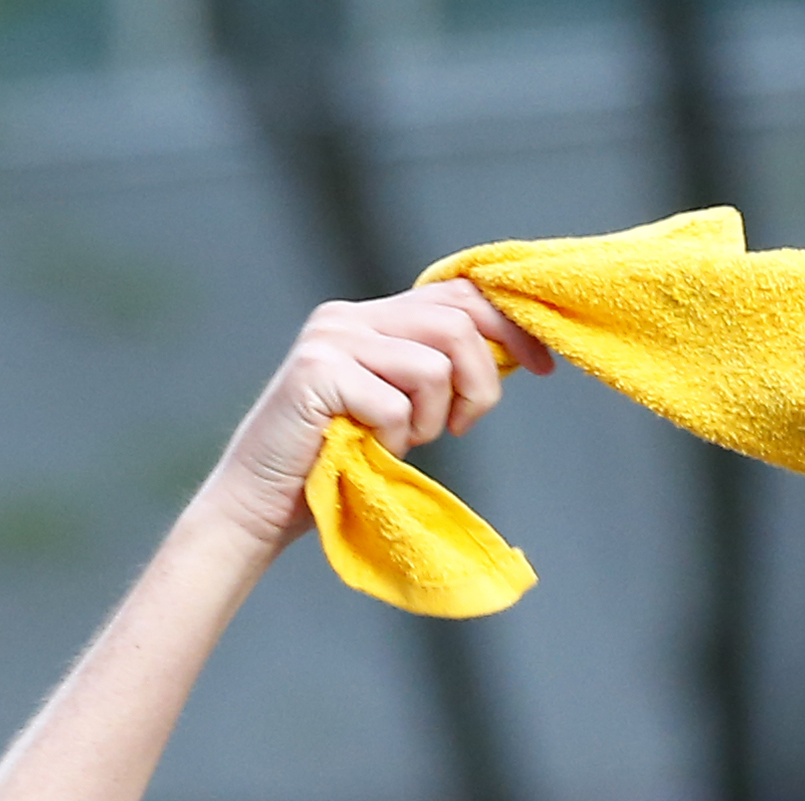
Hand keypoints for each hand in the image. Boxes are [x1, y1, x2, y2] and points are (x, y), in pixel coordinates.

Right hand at [203, 283, 555, 551]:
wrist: (262, 503)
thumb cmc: (337, 466)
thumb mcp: (401, 413)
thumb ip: (439, 377)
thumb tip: (509, 354)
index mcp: (372, 318)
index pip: (457, 294)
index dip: (510, 326)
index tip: (542, 366)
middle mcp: (350, 317)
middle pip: (457, 323)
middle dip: (482, 382)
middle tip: (463, 426)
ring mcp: (330, 340)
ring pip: (433, 365)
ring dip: (434, 419)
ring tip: (401, 443)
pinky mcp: (317, 373)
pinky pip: (395, 404)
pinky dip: (394, 439)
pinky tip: (366, 451)